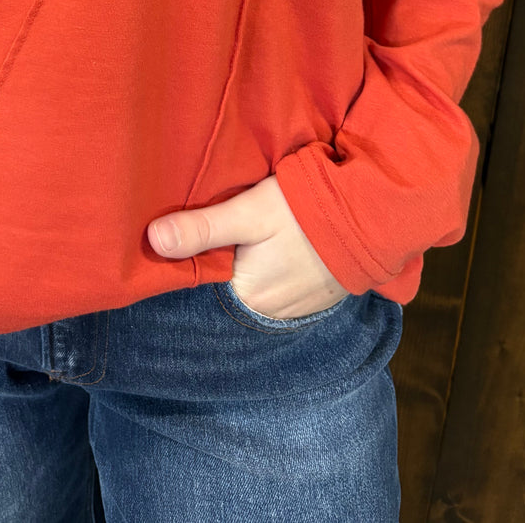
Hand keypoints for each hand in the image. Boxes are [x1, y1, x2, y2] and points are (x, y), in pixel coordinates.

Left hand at [147, 174, 350, 318]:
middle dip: (219, 265)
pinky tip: (271, 250)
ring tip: (240, 241)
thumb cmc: (306, 210)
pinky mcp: (316, 296)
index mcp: (248, 297)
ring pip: (255, 288)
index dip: (191, 265)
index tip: (175, 245)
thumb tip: (153, 240)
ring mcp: (297, 308)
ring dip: (247, 269)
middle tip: (212, 235)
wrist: (372, 214)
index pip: (204, 286)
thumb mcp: (249, 211)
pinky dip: (272, 272)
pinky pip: (281, 288)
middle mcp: (270, 313)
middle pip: (229, 288)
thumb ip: (203, 228)